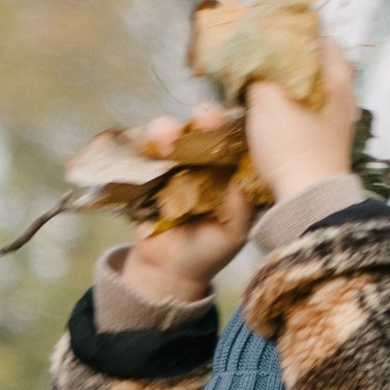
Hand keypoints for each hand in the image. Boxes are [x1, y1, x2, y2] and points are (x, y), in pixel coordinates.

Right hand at [112, 116, 259, 303]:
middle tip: (204, 118)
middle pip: (206, 131)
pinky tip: (149, 144)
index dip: (235, 128)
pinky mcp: (149, 172)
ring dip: (170, 130)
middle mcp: (205, 163)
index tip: (233, 122)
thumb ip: (242, 206)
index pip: (236, 142)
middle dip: (204, 120)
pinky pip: (147, 151)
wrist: (166, 271)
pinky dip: (146, 144)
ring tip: (165, 135)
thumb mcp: (233, 233)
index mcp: (231, 173)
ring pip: (175, 135)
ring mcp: (176, 165)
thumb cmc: (206, 253)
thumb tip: (242, 175)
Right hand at [244, 34, 361, 202]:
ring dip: (285, 82)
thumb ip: (259, 69)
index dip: (287, 27)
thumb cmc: (290, 143)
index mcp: (337, 73)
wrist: (307, 200)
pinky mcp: (326, 139)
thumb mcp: (267, 99)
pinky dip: (290, 103)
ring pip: (308, 85)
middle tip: (257, 58)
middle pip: (312, 60)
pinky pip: (307, 108)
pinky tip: (271, 111)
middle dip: (284, 56)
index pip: (315, 32)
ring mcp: (337, 117)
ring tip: (258, 84)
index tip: (262, 30)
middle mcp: (344, 91)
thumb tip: (251, 53)